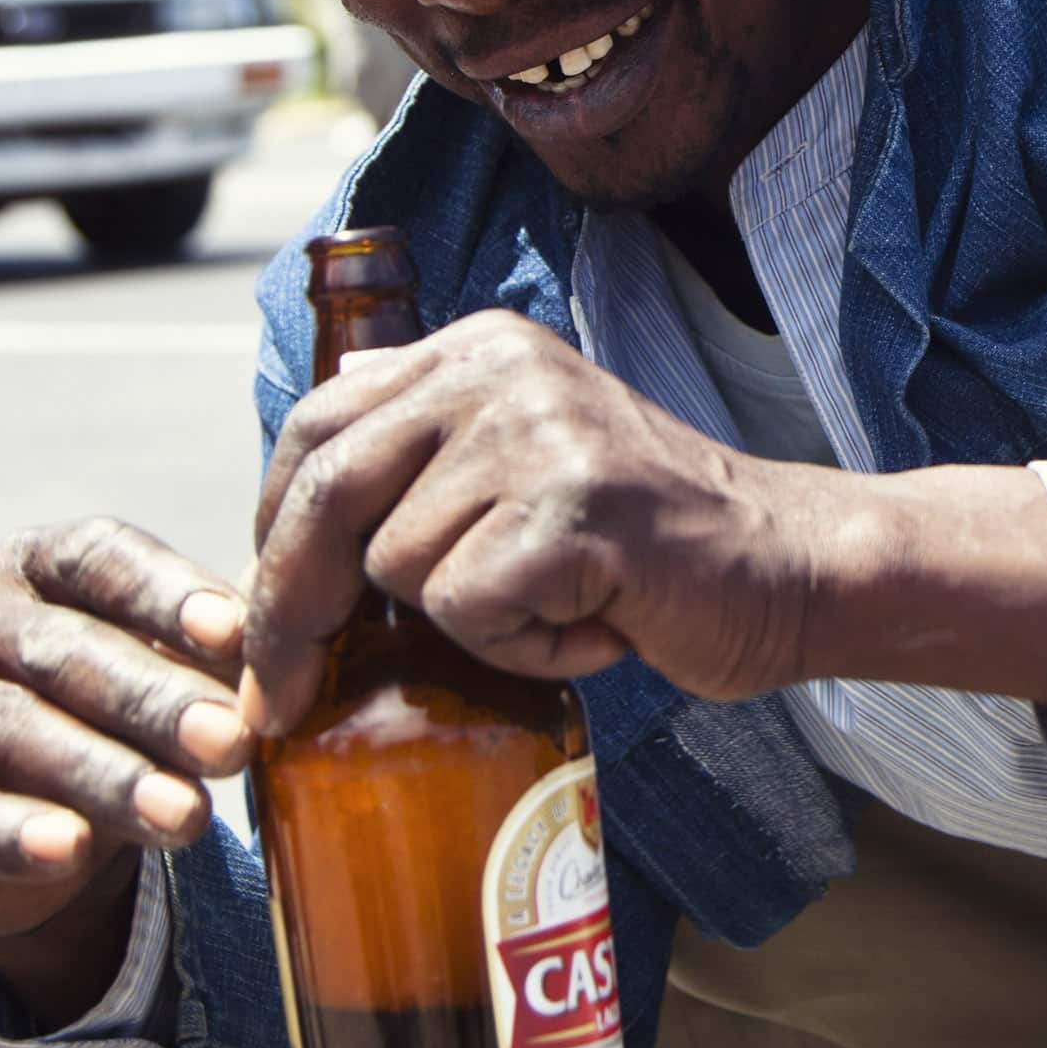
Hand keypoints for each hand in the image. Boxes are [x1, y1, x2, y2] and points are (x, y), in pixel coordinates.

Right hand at [0, 518, 251, 1017]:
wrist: (30, 821)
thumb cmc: (123, 711)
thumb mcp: (170, 664)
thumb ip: (224, 646)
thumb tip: (314, 636)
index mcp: (42, 558)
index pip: (104, 558)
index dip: (168, 594)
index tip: (238, 634)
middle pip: (67, 652)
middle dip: (155, 702)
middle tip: (233, 746)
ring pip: (12, 730)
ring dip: (103, 776)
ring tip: (184, 819)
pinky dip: (7, 832)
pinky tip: (67, 851)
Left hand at [243, 311, 817, 733]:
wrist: (785, 568)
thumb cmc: (643, 541)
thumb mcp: (525, 454)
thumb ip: (428, 435)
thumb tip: (312, 435)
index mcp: (474, 349)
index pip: (315, 428)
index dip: (268, 534)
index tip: (261, 630)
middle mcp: (497, 369)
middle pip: (327, 489)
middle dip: (288, 609)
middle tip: (281, 699)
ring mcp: (537, 432)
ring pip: (397, 566)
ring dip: (466, 625)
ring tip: (557, 608)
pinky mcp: (571, 508)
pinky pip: (467, 610)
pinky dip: (520, 649)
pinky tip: (592, 626)